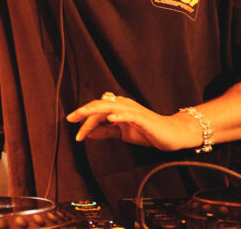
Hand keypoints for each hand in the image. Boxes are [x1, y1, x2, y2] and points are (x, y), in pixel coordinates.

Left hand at [65, 93, 198, 150]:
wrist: (171, 135)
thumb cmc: (147, 132)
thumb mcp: (122, 133)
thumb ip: (106, 131)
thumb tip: (88, 133)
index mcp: (118, 107)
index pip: (96, 111)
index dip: (83, 118)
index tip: (72, 127)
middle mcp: (123, 105)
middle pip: (99, 106)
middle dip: (83, 112)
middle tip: (69, 119)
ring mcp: (133, 110)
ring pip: (109, 107)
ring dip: (94, 113)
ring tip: (81, 116)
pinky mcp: (142, 118)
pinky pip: (128, 115)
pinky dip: (119, 115)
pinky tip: (110, 118)